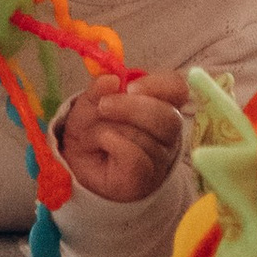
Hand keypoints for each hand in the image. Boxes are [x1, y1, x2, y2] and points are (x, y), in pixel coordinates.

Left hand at [57, 68, 189, 201]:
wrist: (79, 162)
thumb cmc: (93, 127)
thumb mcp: (90, 101)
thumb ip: (100, 88)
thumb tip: (112, 80)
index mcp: (161, 103)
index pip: (177, 89)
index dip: (157, 85)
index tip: (129, 87)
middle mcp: (167, 131)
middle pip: (168, 118)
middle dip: (131, 108)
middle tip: (103, 106)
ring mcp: (160, 157)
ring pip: (147, 138)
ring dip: (111, 129)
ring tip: (93, 132)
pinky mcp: (145, 177)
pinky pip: (135, 156)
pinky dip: (112, 144)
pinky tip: (101, 146)